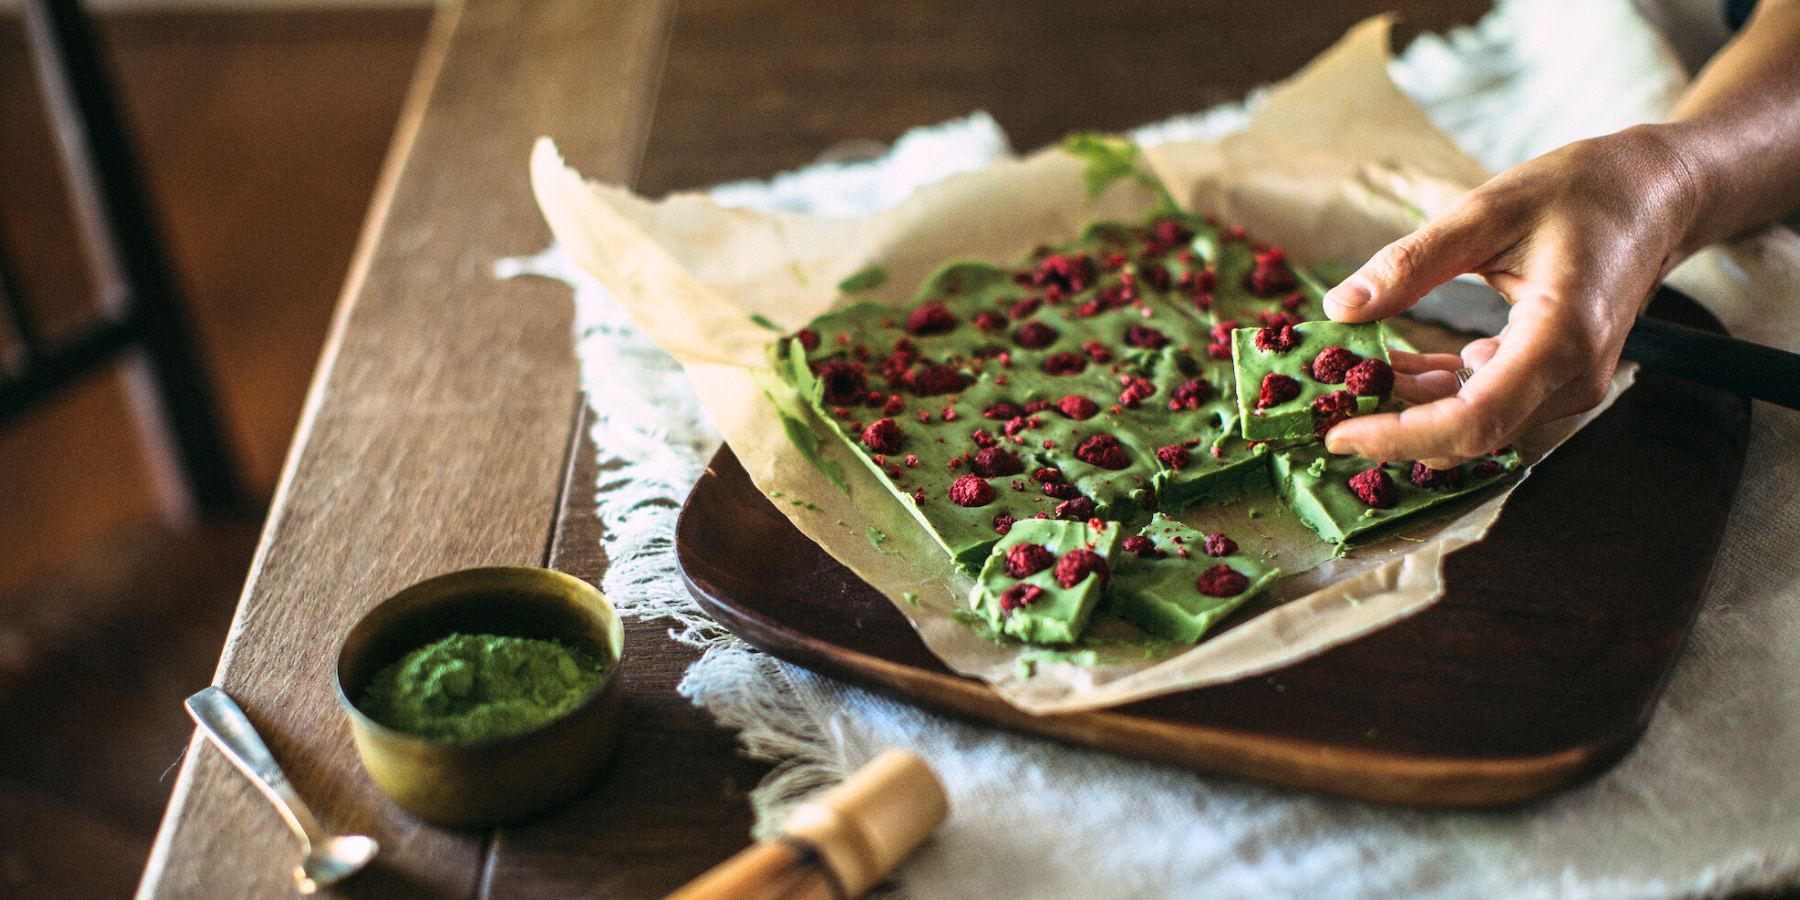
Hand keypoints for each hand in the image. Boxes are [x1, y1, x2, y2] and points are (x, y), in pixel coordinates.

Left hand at [1319, 125, 1699, 469]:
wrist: (1655, 194)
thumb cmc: (1582, 190)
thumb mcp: (1486, 212)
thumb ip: (1411, 263)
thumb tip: (1340, 308)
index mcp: (1561, 339)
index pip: (1471, 422)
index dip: (1399, 439)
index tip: (1338, 433)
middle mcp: (1571, 378)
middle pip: (1468, 435)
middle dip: (1391, 428)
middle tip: (1324, 404)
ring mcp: (1567, 384)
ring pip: (1472, 425)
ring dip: (1408, 411)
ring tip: (1348, 376)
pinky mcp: (1554, 378)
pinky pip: (1486, 404)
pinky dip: (1435, 394)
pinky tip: (1392, 367)